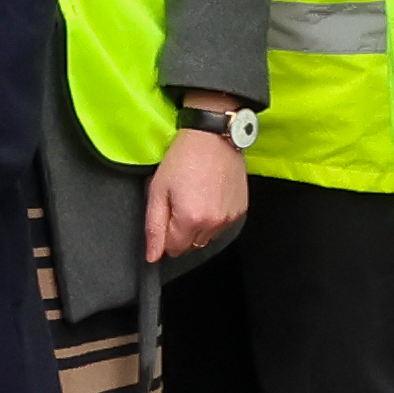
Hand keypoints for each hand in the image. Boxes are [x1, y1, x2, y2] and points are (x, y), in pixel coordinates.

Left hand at [140, 125, 250, 267]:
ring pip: (207, 237)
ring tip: (196, 196)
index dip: (165, 233)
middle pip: (191, 245)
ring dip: (199, 225)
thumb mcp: (158, 190)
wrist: (213, 136)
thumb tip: (152, 257)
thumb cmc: (183, 158)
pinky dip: (214, 217)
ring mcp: (230, 218)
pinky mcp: (241, 210)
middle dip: (182, 230)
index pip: (173, 249)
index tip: (167, 211)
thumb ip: (154, 228)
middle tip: (180, 201)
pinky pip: (222, 225)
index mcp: (190, 220)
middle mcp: (213, 224)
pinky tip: (210, 195)